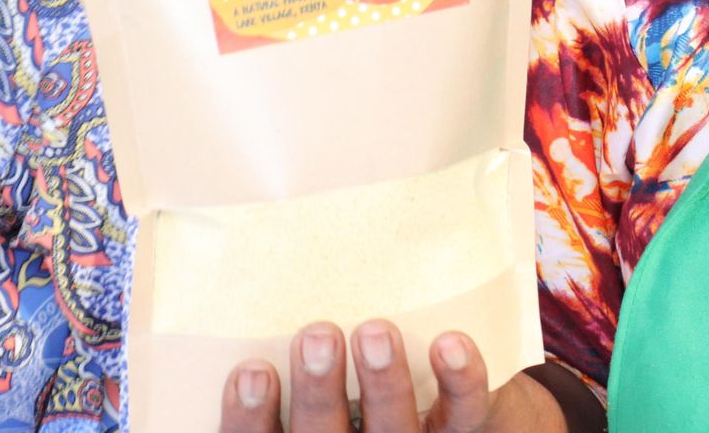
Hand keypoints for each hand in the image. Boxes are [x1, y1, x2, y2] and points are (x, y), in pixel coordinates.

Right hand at [220, 320, 496, 432]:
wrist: (446, 414)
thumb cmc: (362, 394)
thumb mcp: (321, 393)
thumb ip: (295, 364)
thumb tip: (244, 290)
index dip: (250, 416)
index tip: (252, 370)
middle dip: (319, 390)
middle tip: (317, 335)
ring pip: (394, 427)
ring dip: (384, 381)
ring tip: (375, 330)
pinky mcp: (464, 432)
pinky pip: (465, 412)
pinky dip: (460, 380)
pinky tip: (448, 342)